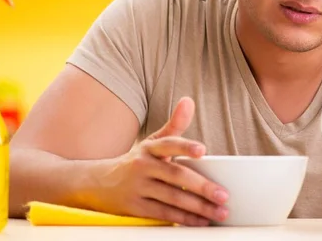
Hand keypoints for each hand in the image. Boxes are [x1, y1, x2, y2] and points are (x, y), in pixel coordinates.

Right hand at [88, 97, 228, 225]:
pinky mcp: (136, 208)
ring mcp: (139, 188)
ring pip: (173, 198)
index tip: (202, 150)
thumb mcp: (152, 141)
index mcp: (150, 148)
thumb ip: (175, 124)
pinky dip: (184, 219)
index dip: (185, 146)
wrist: (98, 183)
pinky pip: (164, 214)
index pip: (168, 144)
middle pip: (176, 176)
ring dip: (199, 207)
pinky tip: (201, 220)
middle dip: (201, 186)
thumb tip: (188, 101)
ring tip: (220, 211)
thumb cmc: (137, 161)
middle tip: (223, 194)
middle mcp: (143, 166)